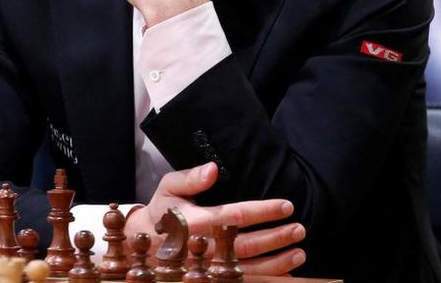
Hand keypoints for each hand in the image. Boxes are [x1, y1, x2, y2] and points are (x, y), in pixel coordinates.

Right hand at [125, 162, 306, 275]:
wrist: (140, 243)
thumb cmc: (162, 211)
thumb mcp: (168, 188)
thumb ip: (191, 178)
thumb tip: (214, 169)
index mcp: (193, 222)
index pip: (234, 216)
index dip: (263, 211)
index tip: (286, 206)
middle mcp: (201, 248)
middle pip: (245, 245)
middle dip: (276, 238)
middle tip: (299, 229)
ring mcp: (205, 267)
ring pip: (246, 268)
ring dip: (276, 262)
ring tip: (299, 253)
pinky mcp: (209, 278)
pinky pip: (240, 282)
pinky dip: (265, 279)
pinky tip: (286, 275)